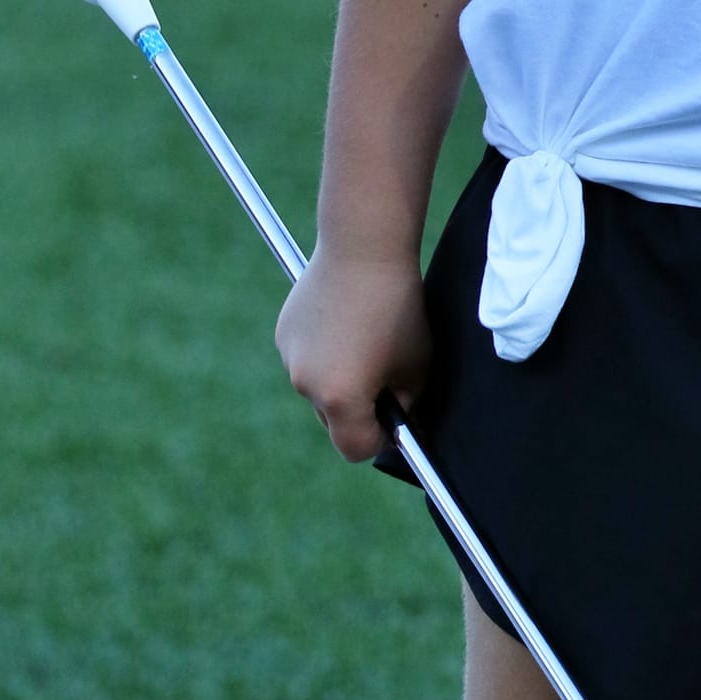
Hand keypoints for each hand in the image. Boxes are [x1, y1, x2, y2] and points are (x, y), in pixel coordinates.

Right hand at [276, 250, 432, 464]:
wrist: (363, 249)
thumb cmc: (398, 307)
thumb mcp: (417, 363)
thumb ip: (407, 402)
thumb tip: (399, 418)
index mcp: (341, 399)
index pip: (355, 449)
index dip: (378, 439)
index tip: (393, 420)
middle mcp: (307, 385)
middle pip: (333, 420)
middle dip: (356, 409)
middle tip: (381, 375)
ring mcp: (290, 359)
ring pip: (317, 388)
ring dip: (337, 379)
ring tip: (363, 339)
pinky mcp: (283, 334)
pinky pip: (305, 359)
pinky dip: (322, 352)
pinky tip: (343, 321)